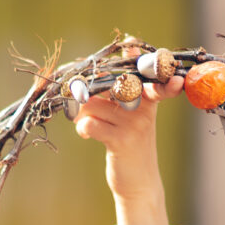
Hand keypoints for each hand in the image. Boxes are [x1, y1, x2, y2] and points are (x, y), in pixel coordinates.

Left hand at [73, 49, 182, 224]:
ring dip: (82, 111)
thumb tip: (92, 71)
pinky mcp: (121, 141)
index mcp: (149, 98)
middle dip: (89, 84)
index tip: (132, 42)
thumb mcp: (129, 116)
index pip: (145, 72)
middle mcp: (145, 108)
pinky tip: (87, 132)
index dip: (136, 57)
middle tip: (75, 88)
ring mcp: (134, 124)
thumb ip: (116, 92)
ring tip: (86, 119)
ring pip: (93, 103)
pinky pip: (90, 123)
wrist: (139, 182)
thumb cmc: (128, 142)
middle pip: (112, 83)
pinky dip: (83, 127)